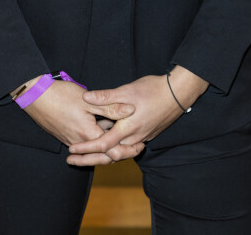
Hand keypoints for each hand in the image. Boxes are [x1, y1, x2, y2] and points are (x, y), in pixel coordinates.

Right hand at [22, 79, 139, 163]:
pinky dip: (98, 142)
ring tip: (124, 142)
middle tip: (137, 148)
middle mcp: (80, 143)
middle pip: (105, 155)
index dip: (128, 150)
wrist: (35, 97)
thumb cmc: (61, 96)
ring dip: (109, 148)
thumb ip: (110, 107)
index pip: (112, 150)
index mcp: (88, 135)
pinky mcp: (67, 136)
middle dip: (122, 153)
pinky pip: (86, 144)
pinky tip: (104, 131)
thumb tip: (131, 110)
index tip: (141, 145)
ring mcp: (72, 141)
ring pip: (95, 150)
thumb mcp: (88, 100)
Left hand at [66, 67, 208, 166]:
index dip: (86, 149)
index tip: (71, 150)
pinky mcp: (146, 134)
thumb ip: (106, 97)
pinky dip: (114, 146)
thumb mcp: (127, 90)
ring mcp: (141, 137)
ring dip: (102, 153)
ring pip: (118, 151)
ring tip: (85, 152)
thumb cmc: (152, 90)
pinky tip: (107, 138)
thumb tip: (86, 97)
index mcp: (127, 128)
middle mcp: (134, 138)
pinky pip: (127, 146)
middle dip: (89, 158)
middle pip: (109, 154)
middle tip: (72, 160)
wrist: (178, 94)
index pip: (102, 144)